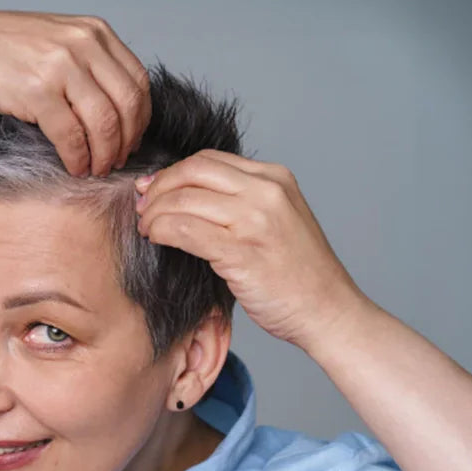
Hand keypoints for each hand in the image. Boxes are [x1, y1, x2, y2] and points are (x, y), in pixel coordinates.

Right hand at [0, 8, 149, 175]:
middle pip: (127, 104)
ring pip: (104, 123)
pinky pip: (71, 135)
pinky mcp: (36, 90)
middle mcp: (82, 43)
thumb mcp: (52, 42)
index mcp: (93, 31)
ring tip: (95, 168)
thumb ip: (85, 64)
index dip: (140, 118)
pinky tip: (73, 166)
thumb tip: (114, 112)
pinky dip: (77, 157)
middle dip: (126, 140)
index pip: (137, 81)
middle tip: (116, 161)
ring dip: (104, 154)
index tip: (131, 140)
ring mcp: (60, 64)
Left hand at [135, 150, 374, 349]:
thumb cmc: (299, 275)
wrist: (328, 311)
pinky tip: (156, 239)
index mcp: (275, 178)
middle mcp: (267, 191)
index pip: (209, 159)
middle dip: (158, 187)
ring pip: (183, 199)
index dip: (173, 173)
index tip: (154, 189)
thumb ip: (242, 203)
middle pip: (192, 171)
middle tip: (142, 207)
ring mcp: (255, 219)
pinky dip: (161, 230)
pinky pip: (184, 229)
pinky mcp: (241, 250)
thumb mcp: (278, 220)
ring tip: (146, 228)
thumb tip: (186, 196)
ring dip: (154, 212)